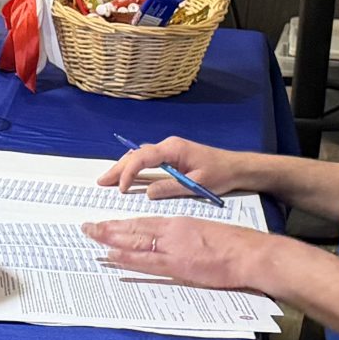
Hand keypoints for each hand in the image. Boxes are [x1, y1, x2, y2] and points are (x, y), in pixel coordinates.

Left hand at [84, 217, 267, 291]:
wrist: (249, 253)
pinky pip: (146, 260)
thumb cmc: (233, 244)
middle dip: (108, 228)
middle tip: (87, 227)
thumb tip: (170, 242)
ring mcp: (173, 248)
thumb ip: (184, 236)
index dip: (122, 223)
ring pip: (135, 241)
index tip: (106, 223)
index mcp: (179, 223)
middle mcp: (172, 231)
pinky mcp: (178, 265)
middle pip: (133, 229)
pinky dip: (127, 257)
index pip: (143, 222)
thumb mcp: (204, 232)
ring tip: (91, 237)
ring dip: (111, 239)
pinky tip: (112, 255)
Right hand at [99, 134, 250, 197]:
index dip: (129, 172)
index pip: (143, 158)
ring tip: (108, 180)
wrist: (237, 167)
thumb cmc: (220, 174)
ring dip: (123, 167)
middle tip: (101, 181)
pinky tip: (126, 176)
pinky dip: (134, 167)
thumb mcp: (196, 184)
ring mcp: (169, 150)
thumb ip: (171, 187)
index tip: (122, 188)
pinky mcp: (172, 156)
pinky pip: (147, 160)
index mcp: (173, 149)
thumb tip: (147, 193)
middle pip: (136, 154)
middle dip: (118, 168)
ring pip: (140, 156)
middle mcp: (168, 146)